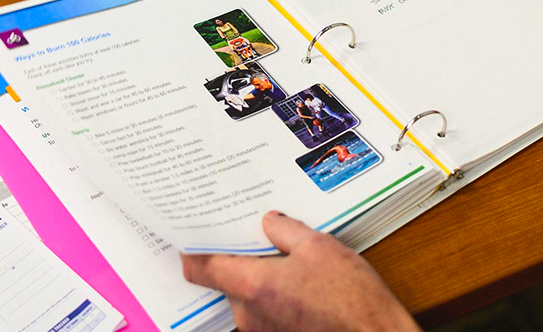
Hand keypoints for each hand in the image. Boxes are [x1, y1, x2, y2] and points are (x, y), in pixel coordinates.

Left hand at [182, 211, 421, 331]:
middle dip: (237, 254)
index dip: (191, 248)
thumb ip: (286, 230)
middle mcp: (248, 313)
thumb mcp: (319, 247)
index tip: (193, 230)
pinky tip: (298, 277)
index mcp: (252, 285)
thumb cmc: (350, 297)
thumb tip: (270, 222)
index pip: (199, 268)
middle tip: (252, 230)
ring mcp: (262, 330)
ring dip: (258, 273)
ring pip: (245, 293)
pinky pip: (262, 308)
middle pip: (224, 278)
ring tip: (284, 252)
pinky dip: (271, 291)